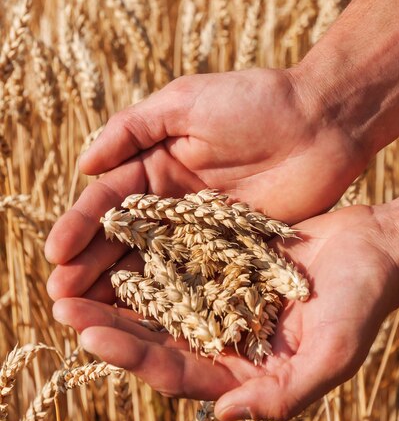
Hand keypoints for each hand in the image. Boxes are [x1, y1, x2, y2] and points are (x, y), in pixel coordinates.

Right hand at [45, 67, 366, 301]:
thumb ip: (133, 128)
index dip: (79, 226)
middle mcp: (175, 201)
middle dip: (91, 265)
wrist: (322, 119)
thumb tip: (83, 166)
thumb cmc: (255, 100)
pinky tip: (148, 320)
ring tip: (88, 316)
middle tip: (60, 298)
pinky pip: (199, 275)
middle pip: (125, 239)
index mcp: (157, 165)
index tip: (54, 255)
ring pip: (155, 263)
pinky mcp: (237, 247)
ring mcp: (205, 228)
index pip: (108, 201)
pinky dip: (173, 295)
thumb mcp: (185, 101)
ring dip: (122, 289)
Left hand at [52, 204, 398, 420]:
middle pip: (156, 339)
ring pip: (159, 303)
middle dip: (109, 326)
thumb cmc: (363, 303)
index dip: (133, 357)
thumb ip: (285, 394)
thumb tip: (223, 417)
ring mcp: (222, 302)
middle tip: (60, 306)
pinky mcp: (224, 267)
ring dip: (118, 294)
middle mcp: (227, 340)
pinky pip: (179, 265)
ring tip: (72, 279)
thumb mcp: (333, 354)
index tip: (90, 335)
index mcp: (246, 372)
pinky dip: (148, 258)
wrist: (377, 249)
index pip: (178, 371)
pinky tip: (118, 243)